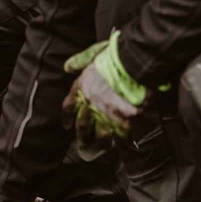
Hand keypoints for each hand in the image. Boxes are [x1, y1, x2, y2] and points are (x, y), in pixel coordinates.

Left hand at [62, 29, 146, 145]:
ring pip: (100, 137)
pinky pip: (121, 139)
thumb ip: (79, 61)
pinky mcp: (123, 121)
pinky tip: (121, 148)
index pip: (69, 107)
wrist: (133, 64)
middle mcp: (91, 104)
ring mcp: (106, 115)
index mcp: (81, 88)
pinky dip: (121, 144)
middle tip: (83, 142)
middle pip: (83, 126)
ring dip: (100, 144)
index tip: (67, 126)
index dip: (68, 117)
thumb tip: (67, 67)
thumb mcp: (92, 53)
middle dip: (83, 135)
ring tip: (101, 148)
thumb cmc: (114, 56)